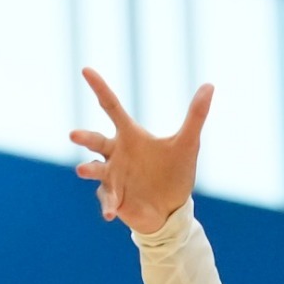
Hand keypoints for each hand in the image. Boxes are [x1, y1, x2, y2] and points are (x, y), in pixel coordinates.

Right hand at [69, 71, 211, 236]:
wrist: (172, 208)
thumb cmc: (176, 172)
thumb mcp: (188, 144)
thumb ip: (196, 115)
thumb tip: (210, 85)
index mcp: (130, 135)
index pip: (111, 107)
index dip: (99, 88)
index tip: (86, 70)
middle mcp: (115, 153)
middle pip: (96, 141)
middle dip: (85, 137)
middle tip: (74, 135)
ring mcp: (112, 176)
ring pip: (95, 170)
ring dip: (89, 169)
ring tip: (82, 170)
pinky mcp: (114, 198)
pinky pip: (108, 199)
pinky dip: (108, 205)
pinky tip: (111, 214)